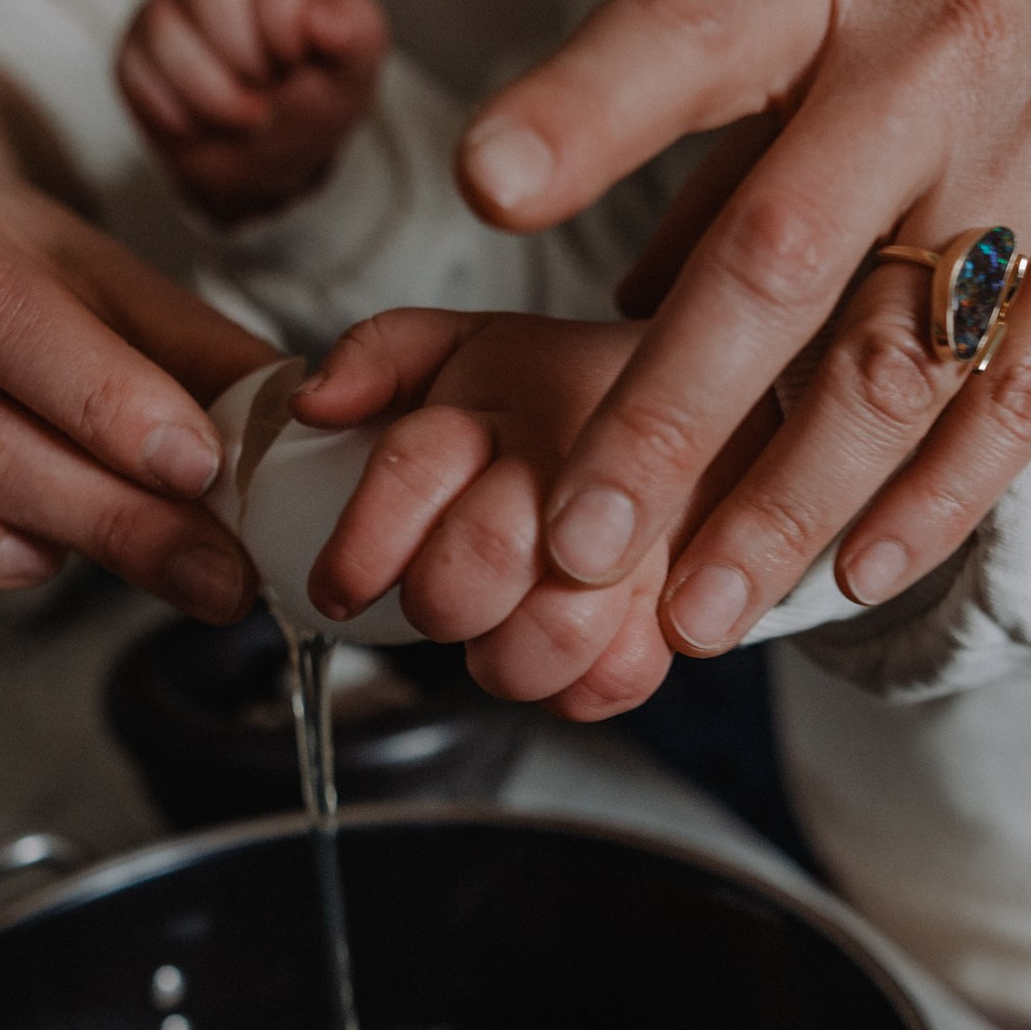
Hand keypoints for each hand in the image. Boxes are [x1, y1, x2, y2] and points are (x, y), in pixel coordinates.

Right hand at [117, 0, 388, 225]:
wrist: (266, 168)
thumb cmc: (310, 103)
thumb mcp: (352, 74)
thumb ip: (358, 34)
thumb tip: (326, 19)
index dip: (281, 19)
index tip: (296, 56)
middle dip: (247, 60)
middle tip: (270, 88)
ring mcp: (168, 9)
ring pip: (167, 32)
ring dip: (215, 98)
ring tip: (245, 115)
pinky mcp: (135, 52)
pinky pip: (139, 73)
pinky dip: (180, 115)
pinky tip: (204, 121)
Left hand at [294, 310, 769, 718]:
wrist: (714, 396)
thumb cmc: (567, 394)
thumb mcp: (468, 345)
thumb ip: (379, 357)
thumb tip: (315, 402)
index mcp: (513, 393)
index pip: (416, 466)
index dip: (363, 545)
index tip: (338, 587)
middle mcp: (584, 460)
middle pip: (482, 559)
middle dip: (439, 597)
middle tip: (440, 597)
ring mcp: (650, 535)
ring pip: (554, 633)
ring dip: (505, 654)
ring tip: (501, 628)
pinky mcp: (694, 599)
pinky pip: (623, 677)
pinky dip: (578, 684)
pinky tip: (565, 645)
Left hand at [454, 0, 1030, 657]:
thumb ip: (733, 108)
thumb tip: (626, 273)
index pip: (692, 38)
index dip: (588, 112)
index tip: (489, 184)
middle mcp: (926, 72)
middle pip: (774, 263)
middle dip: (666, 419)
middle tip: (577, 541)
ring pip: (892, 362)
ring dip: (786, 504)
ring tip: (697, 610)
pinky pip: (1027, 386)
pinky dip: (941, 493)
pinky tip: (860, 572)